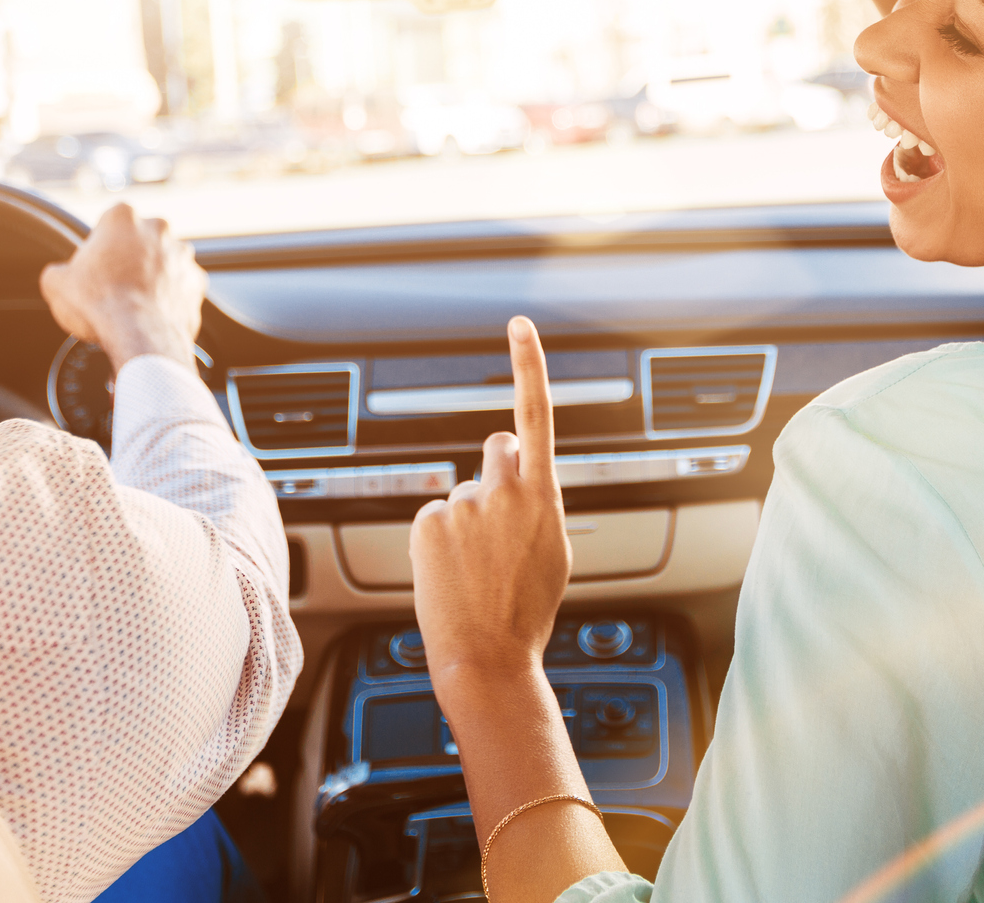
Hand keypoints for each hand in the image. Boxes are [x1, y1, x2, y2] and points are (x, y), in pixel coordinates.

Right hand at [38, 203, 205, 368]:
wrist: (140, 336)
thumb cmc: (99, 304)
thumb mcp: (57, 284)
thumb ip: (57, 272)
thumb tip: (59, 277)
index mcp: (122, 217)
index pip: (107, 225)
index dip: (98, 248)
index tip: (93, 269)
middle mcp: (158, 229)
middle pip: (138, 241)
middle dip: (128, 259)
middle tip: (113, 286)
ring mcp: (182, 255)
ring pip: (163, 262)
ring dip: (152, 276)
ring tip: (133, 303)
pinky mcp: (198, 282)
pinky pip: (181, 287)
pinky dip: (170, 297)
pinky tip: (153, 313)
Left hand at [411, 317, 571, 690]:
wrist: (487, 657)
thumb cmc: (525, 611)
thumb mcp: (554, 551)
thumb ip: (539, 504)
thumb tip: (523, 480)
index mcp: (544, 497)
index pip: (536, 414)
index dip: (528, 364)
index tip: (519, 326)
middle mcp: (503, 492)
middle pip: (497, 449)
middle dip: (498, 472)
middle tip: (498, 521)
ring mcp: (463, 506)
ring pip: (465, 492)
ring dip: (468, 519)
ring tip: (476, 568)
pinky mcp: (429, 522)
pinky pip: (435, 515)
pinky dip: (441, 539)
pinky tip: (452, 572)